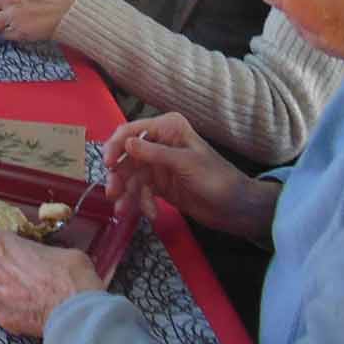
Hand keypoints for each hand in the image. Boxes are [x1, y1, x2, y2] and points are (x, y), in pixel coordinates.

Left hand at [0, 229, 102, 337]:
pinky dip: (17, 311)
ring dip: (11, 294)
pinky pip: (4, 311)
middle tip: (33, 278)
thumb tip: (39, 262)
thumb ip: (34, 253)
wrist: (76, 310)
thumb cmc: (70, 274)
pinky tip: (37, 310)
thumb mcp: (55, 250)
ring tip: (40, 295)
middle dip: (5, 275)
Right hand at [102, 111, 275, 240]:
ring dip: (126, 193)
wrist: (236, 209)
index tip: (108, 165)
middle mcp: (159, 143)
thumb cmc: (216, 179)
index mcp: (168, 129)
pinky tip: (151, 214)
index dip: (115, 146)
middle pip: (126, 156)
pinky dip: (141, 202)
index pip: (131, 131)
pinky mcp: (159, 184)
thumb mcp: (186, 164)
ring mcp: (158, 165)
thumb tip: (125, 143)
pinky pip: (140, 191)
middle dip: (119, 176)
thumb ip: (155, 154)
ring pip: (130, 176)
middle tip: (112, 194)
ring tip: (123, 211)